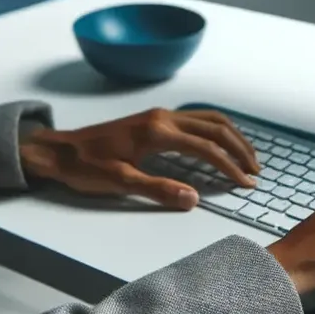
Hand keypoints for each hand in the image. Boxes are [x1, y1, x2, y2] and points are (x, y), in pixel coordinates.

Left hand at [19, 107, 260, 209]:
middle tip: (256, 172)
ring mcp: (159, 115)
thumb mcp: (119, 183)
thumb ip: (158, 190)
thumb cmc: (84, 167)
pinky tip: (221, 143)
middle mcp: (163, 117)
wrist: (58, 150)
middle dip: (239, 148)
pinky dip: (216, 130)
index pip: (206, 147)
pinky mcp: (155, 119)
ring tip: (248, 157)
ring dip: (231, 136)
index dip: (229, 166)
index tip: (245, 183)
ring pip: (208, 118)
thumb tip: (194, 198)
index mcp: (156, 131)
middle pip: (215, 127)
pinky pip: (196, 119)